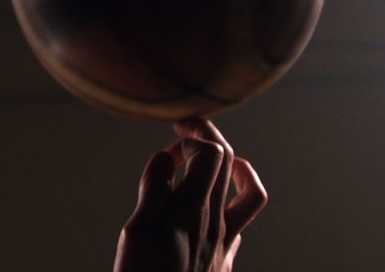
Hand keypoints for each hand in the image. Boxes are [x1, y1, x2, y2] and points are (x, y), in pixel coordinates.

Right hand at [113, 119, 267, 271]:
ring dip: (233, 166)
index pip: (211, 152)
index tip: (168, 144)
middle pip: (227, 162)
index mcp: (194, 210)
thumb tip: (167, 157)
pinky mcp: (222, 263)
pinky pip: (241, 224)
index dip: (190, 137)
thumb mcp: (136, 234)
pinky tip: (212, 206)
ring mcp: (224, 244)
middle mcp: (216, 223)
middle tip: (184, 127)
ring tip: (215, 157)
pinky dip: (231, 203)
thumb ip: (154, 191)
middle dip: (207, 136)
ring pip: (248, 192)